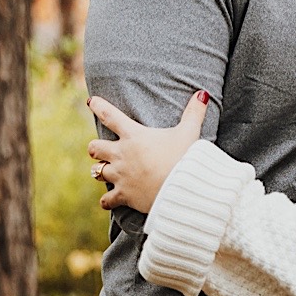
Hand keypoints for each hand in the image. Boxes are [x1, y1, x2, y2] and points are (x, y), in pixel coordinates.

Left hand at [88, 91, 209, 212]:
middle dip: (95, 148)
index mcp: (133, 135)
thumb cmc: (184, 158)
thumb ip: (194, 112)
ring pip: (96, 171)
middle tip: (99, 149)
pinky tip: (108, 201)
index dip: (99, 106)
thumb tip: (202, 93)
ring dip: (100, 171)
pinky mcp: (124, 195)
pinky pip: (106, 200)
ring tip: (103, 171)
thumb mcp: (189, 132)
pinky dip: (107, 200)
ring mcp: (120, 175)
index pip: (110, 116)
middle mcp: (121, 154)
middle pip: (94, 147)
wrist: (182, 188)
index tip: (92, 101)